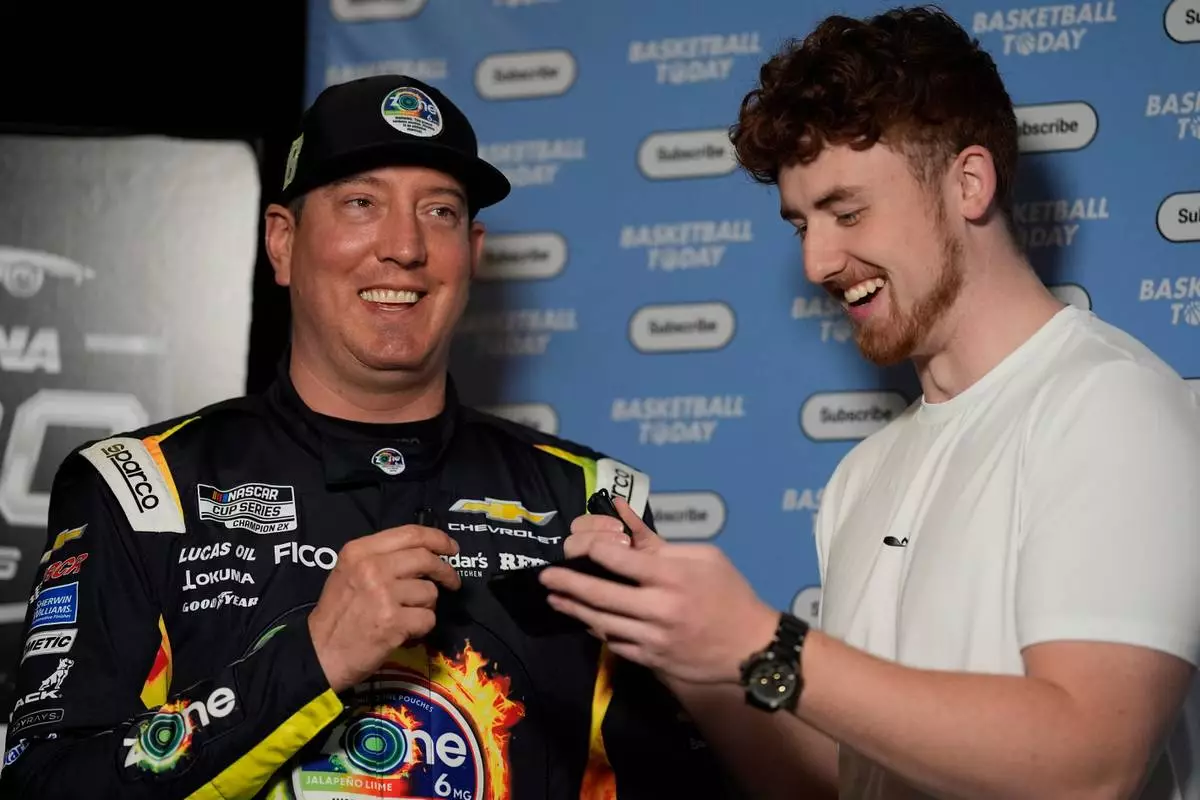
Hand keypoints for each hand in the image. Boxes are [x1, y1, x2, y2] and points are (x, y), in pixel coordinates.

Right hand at [308, 525, 461, 691]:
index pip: (410, 534)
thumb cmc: (337, 614)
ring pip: (429, 592)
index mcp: (359, 551)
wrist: (320, 653)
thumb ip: (381, 558)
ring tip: (408, 615)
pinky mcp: (394, 622)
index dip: (438, 539)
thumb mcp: (348, 572)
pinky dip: (422, 627)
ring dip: (426, 606)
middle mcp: (372, 567)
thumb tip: (425, 554)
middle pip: (426, 559)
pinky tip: (406, 631)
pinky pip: (428, 618)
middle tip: (452, 582)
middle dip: (445, 571)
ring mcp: (384, 594)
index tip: (451, 548)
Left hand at [540, 500, 777, 684]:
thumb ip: (656, 540)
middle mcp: (658, 608)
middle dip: (567, 584)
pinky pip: (616, 645)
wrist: (752, 648)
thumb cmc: (729, 593)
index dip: (589, 549)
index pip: (617, 558)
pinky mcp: (653, 661)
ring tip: (554, 598)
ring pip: (602, 623)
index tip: (573, 546)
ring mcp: (654, 639)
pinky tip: (587, 621)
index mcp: (671, 576)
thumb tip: (620, 513)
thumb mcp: (703, 557)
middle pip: (600, 595)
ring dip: (574, 610)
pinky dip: (599, 631)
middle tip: (545, 576)